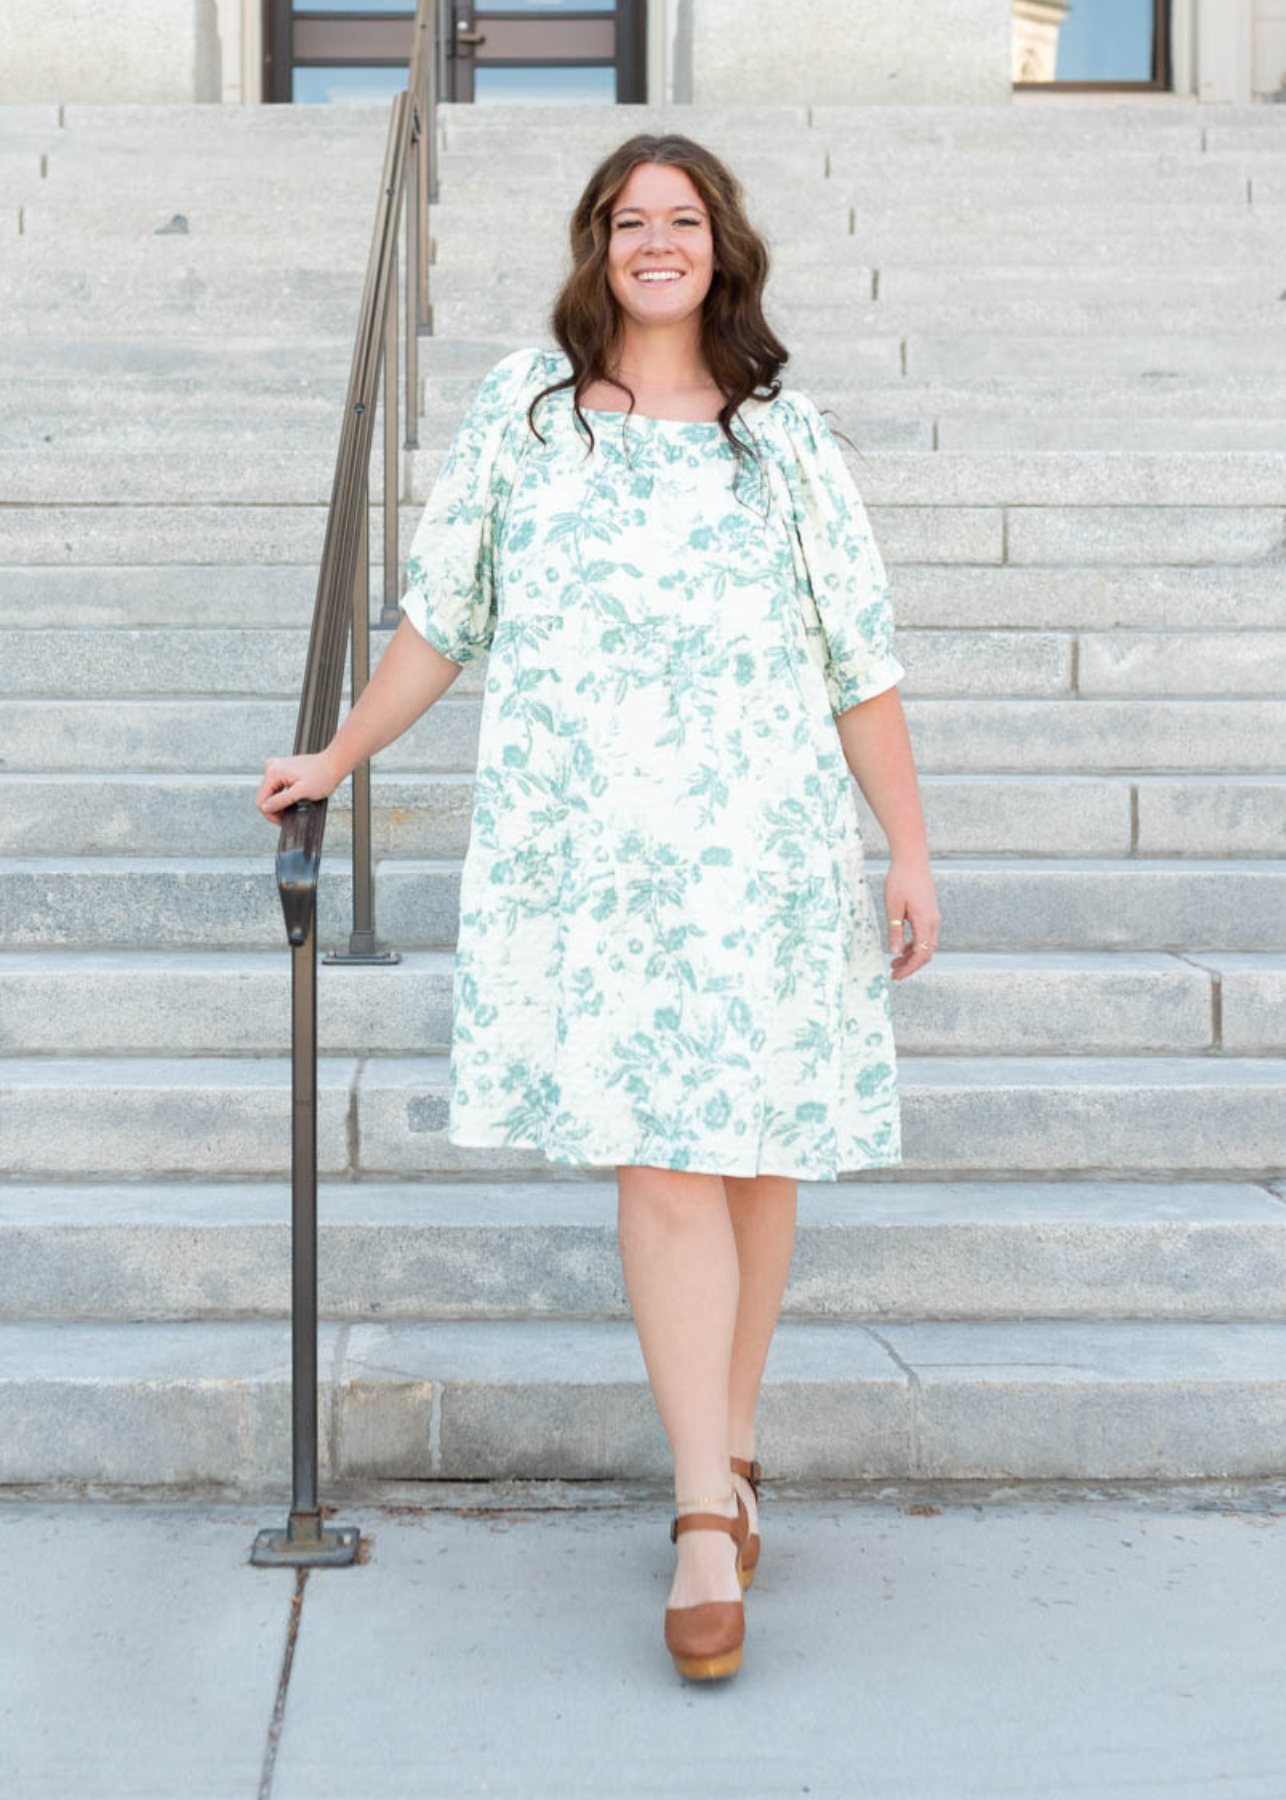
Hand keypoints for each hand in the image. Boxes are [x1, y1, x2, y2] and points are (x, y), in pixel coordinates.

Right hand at [255, 750, 341, 821]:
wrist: (333, 764)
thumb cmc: (322, 776)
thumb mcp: (302, 792)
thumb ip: (282, 800)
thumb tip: (265, 808)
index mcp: (273, 772)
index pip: (261, 800)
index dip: (270, 815)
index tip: (282, 821)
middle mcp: (271, 767)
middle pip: (264, 797)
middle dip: (275, 809)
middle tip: (290, 816)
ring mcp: (276, 767)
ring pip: (270, 793)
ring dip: (280, 802)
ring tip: (295, 805)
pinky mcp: (281, 769)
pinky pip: (276, 787)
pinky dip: (283, 795)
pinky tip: (294, 798)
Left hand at [885, 855, 939, 980]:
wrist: (912, 859)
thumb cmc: (900, 880)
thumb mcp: (893, 907)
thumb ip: (895, 931)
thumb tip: (895, 953)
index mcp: (925, 922)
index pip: (921, 955)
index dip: (909, 969)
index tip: (895, 976)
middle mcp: (934, 922)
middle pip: (926, 953)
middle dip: (910, 966)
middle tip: (893, 972)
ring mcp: (934, 917)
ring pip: (926, 945)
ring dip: (912, 956)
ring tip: (894, 962)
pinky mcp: (930, 913)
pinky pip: (925, 935)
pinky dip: (914, 945)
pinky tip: (901, 945)